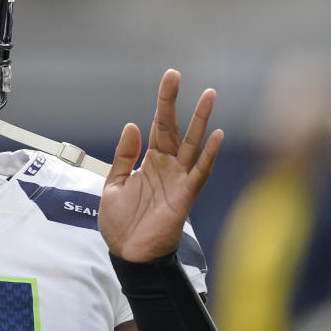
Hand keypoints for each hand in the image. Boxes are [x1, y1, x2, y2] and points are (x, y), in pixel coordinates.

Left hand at [98, 69, 223, 261]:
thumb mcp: (114, 185)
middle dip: (178, 103)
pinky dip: (207, 155)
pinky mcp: (184, 196)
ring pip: (193, 145)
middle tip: (179, 76)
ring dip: (201, 121)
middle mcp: (167, 167)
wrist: (128, 254)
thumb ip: (125, 156)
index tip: (171, 77)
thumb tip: (132, 125)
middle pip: (175, 128)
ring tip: (209, 95)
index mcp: (150, 162)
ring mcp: (178, 180)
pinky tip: (216, 135)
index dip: (164, 102)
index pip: (159, 126)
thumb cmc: (122, 223)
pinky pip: (198, 172)